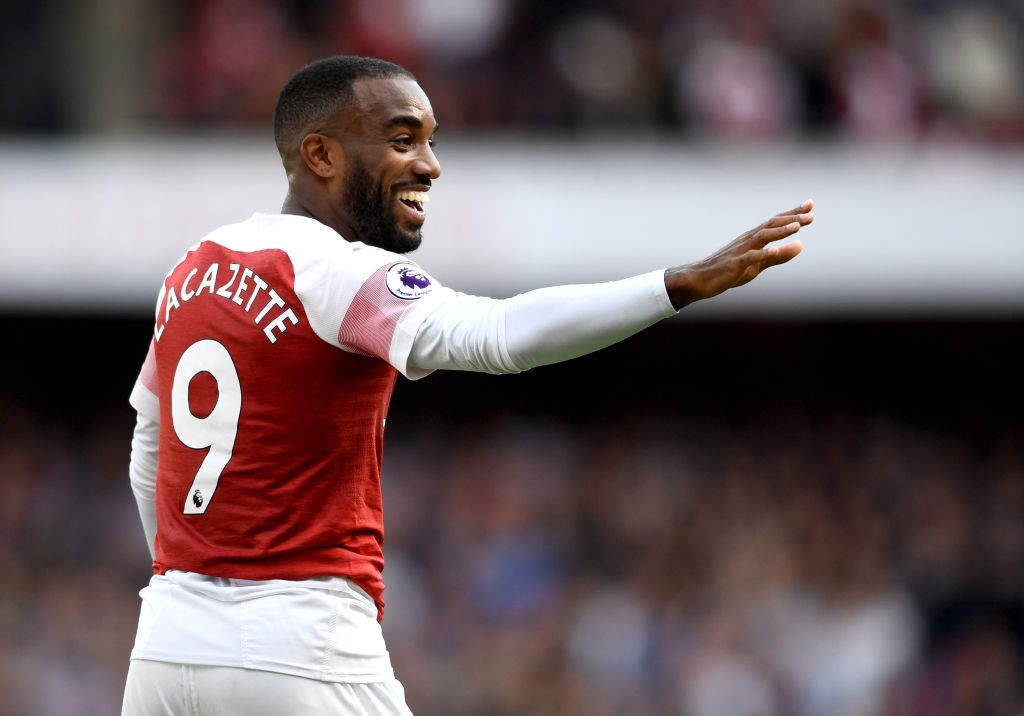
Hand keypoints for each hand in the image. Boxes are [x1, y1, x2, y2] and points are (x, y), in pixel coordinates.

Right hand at [664, 198, 813, 308]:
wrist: (698, 279)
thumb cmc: (728, 271)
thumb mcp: (758, 265)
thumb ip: (779, 256)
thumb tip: (801, 246)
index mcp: (753, 238)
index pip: (776, 222)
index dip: (793, 213)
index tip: (810, 204)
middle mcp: (748, 240)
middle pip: (772, 225)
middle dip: (791, 219)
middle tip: (810, 215)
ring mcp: (740, 250)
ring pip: (762, 237)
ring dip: (780, 231)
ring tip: (797, 227)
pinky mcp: (734, 264)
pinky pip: (750, 257)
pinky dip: (764, 253)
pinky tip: (776, 251)